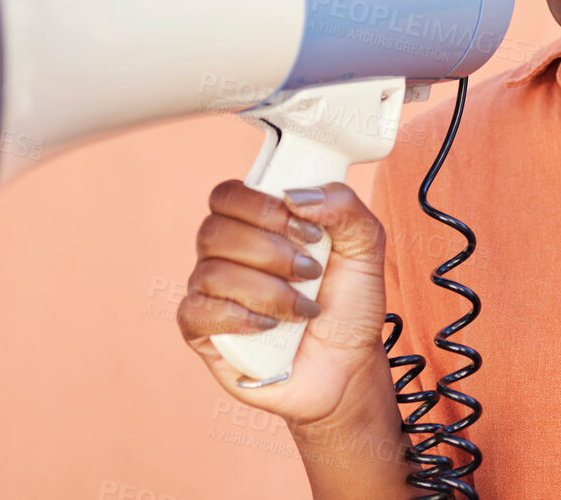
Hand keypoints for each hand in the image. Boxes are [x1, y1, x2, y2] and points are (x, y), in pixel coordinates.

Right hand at [178, 180, 394, 426]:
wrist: (350, 367)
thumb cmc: (350, 304)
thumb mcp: (365, 247)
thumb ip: (344, 205)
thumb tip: (296, 194)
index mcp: (254, 225)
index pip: (227, 196)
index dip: (261, 207)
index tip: (308, 231)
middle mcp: (225, 254)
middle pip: (214, 230)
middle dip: (270, 251)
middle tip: (311, 272)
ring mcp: (210, 293)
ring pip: (211, 272)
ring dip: (267, 290)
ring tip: (304, 308)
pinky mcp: (203, 333)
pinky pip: (196, 312)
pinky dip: (237, 317)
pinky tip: (270, 327)